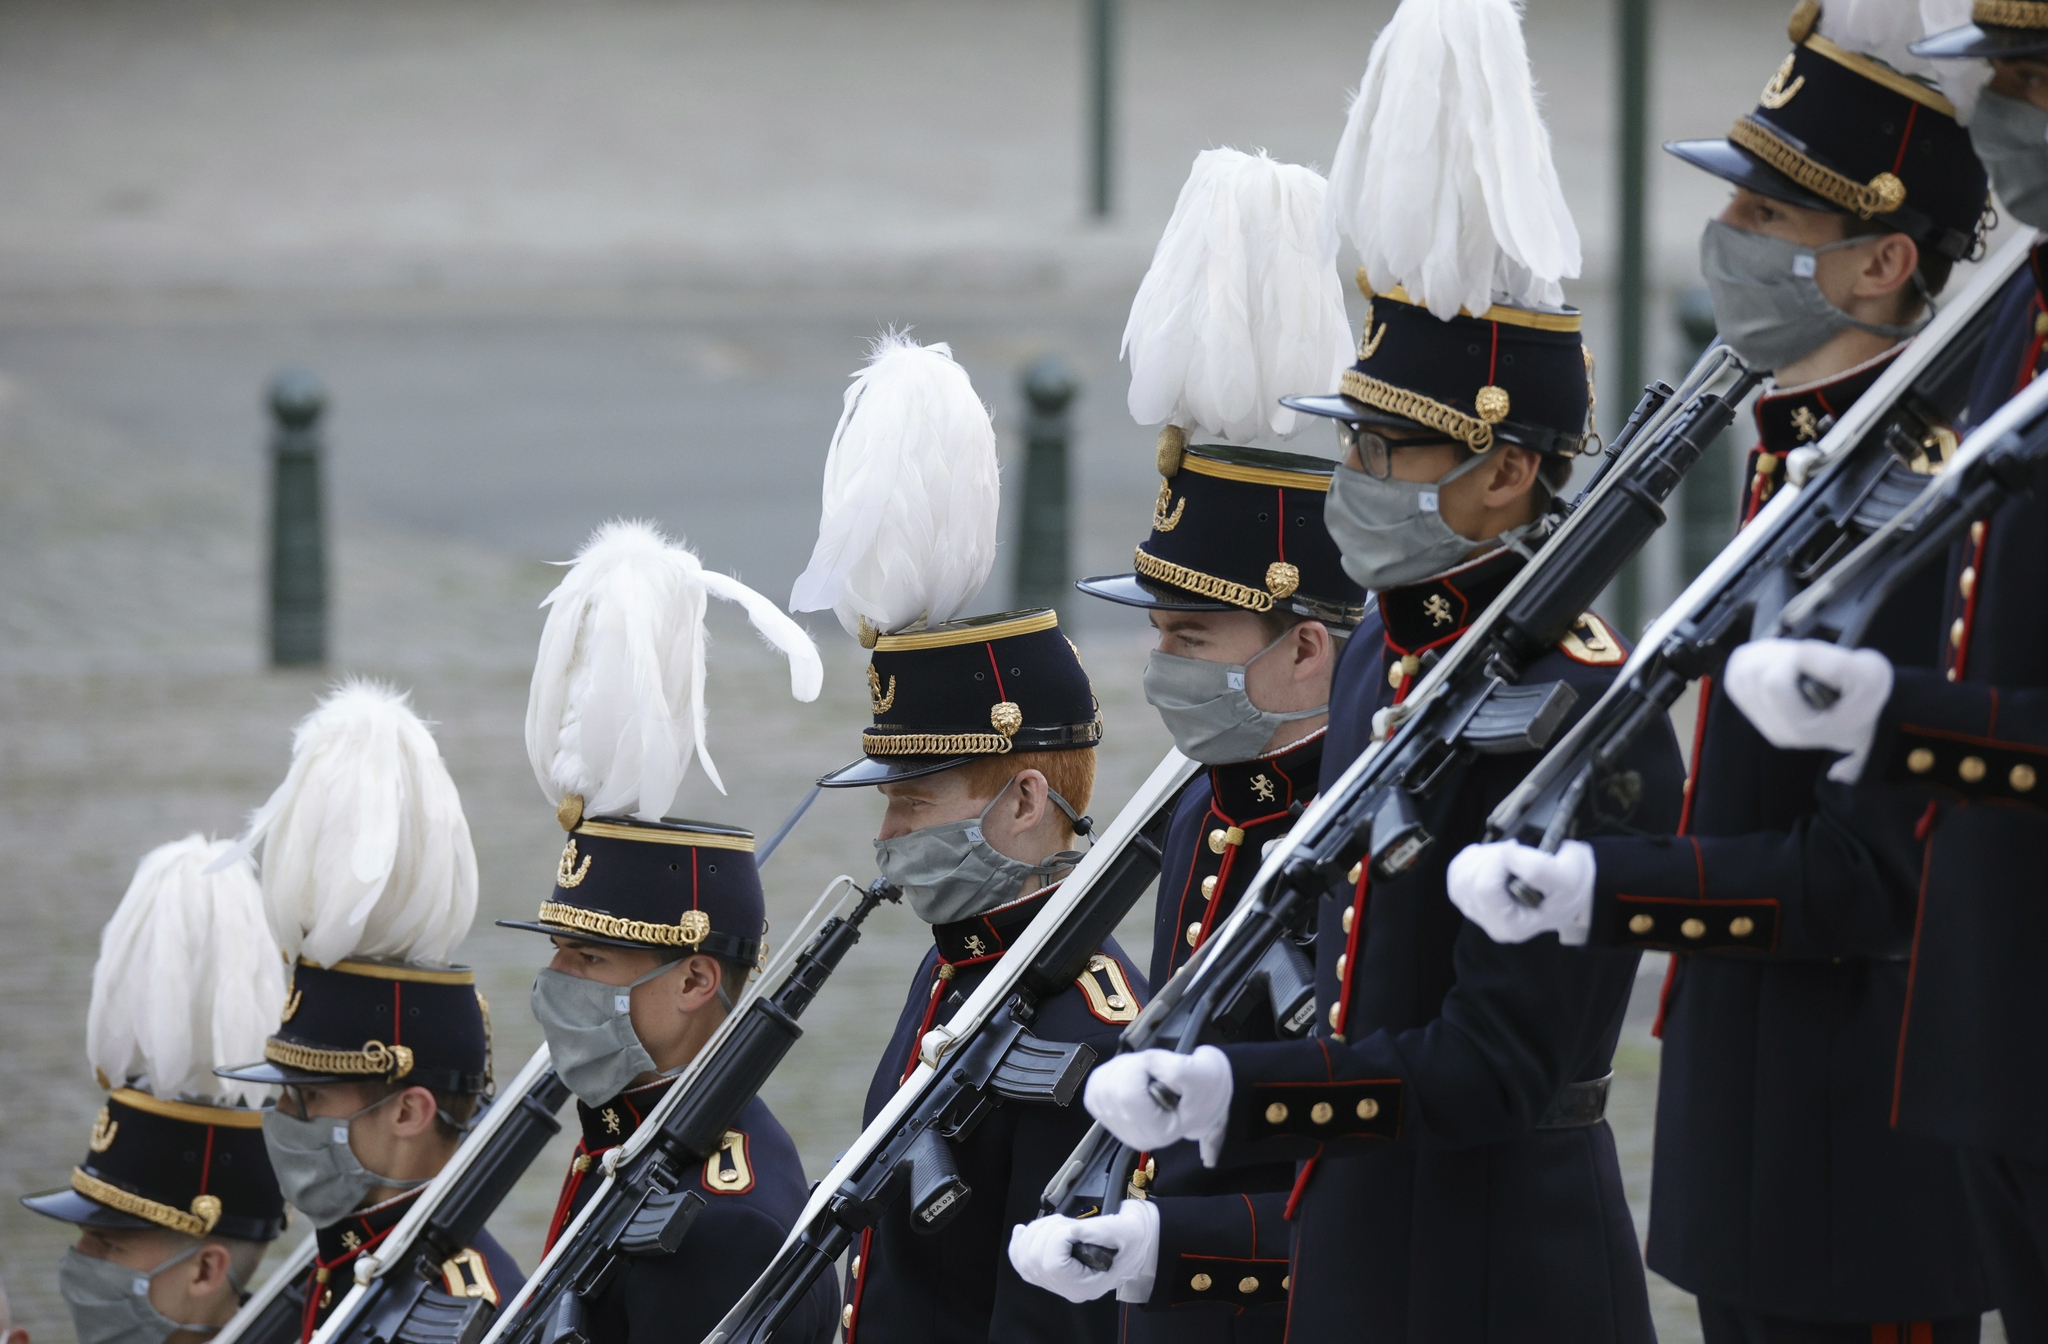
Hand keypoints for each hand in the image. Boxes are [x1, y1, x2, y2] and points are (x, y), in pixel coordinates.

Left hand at [1007, 1201, 1160, 1303]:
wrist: (1140, 1241)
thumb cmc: (1137, 1237)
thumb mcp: (1129, 1229)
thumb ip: (1103, 1229)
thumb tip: (1073, 1230)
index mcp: (1087, 1284)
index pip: (1052, 1265)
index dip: (1056, 1238)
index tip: (1075, 1226)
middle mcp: (1068, 1288)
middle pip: (1034, 1260)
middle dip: (1046, 1231)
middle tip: (1068, 1222)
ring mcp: (1057, 1282)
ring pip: (1025, 1259)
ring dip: (1037, 1232)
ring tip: (1059, 1224)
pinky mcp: (1051, 1270)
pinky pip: (1022, 1262)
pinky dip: (1019, 1243)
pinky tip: (1022, 1230)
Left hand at [1083, 1046, 1232, 1167]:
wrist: (1208, 1096)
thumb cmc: (1208, 1087)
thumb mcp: (1203, 1073)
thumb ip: (1174, 1069)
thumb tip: (1144, 1062)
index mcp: (1158, 1131)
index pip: (1126, 1096)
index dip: (1138, 1068)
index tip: (1160, 1064)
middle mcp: (1134, 1135)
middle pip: (1109, 1089)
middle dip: (1130, 1066)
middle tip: (1155, 1068)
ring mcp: (1119, 1127)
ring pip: (1099, 1086)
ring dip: (1120, 1067)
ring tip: (1145, 1071)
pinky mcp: (1109, 1115)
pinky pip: (1093, 1088)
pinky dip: (1108, 1072)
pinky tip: (1129, 1074)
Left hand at [1446, 840, 1594, 944]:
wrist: (1573, 888)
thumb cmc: (1572, 885)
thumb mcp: (1569, 876)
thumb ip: (1538, 869)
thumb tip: (1506, 854)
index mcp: (1512, 926)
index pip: (1484, 890)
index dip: (1496, 861)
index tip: (1519, 849)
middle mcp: (1491, 924)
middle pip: (1467, 883)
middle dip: (1489, 856)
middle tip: (1514, 849)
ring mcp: (1479, 913)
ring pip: (1458, 877)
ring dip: (1479, 856)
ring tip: (1504, 853)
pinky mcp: (1473, 898)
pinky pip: (1456, 875)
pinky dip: (1468, 859)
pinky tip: (1488, 855)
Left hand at [1722, 639, 1893, 782]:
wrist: (1863, 711)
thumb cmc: (1866, 695)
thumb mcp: (1870, 674)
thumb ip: (1838, 665)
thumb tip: (1798, 654)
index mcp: (1802, 728)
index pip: (1773, 683)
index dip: (1793, 658)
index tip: (1816, 657)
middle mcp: (1777, 731)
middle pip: (1751, 676)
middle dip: (1777, 654)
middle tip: (1805, 655)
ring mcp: (1763, 723)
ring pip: (1739, 673)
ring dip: (1764, 654)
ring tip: (1792, 658)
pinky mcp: (1754, 711)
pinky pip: (1735, 676)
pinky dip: (1751, 659)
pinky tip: (1775, 660)